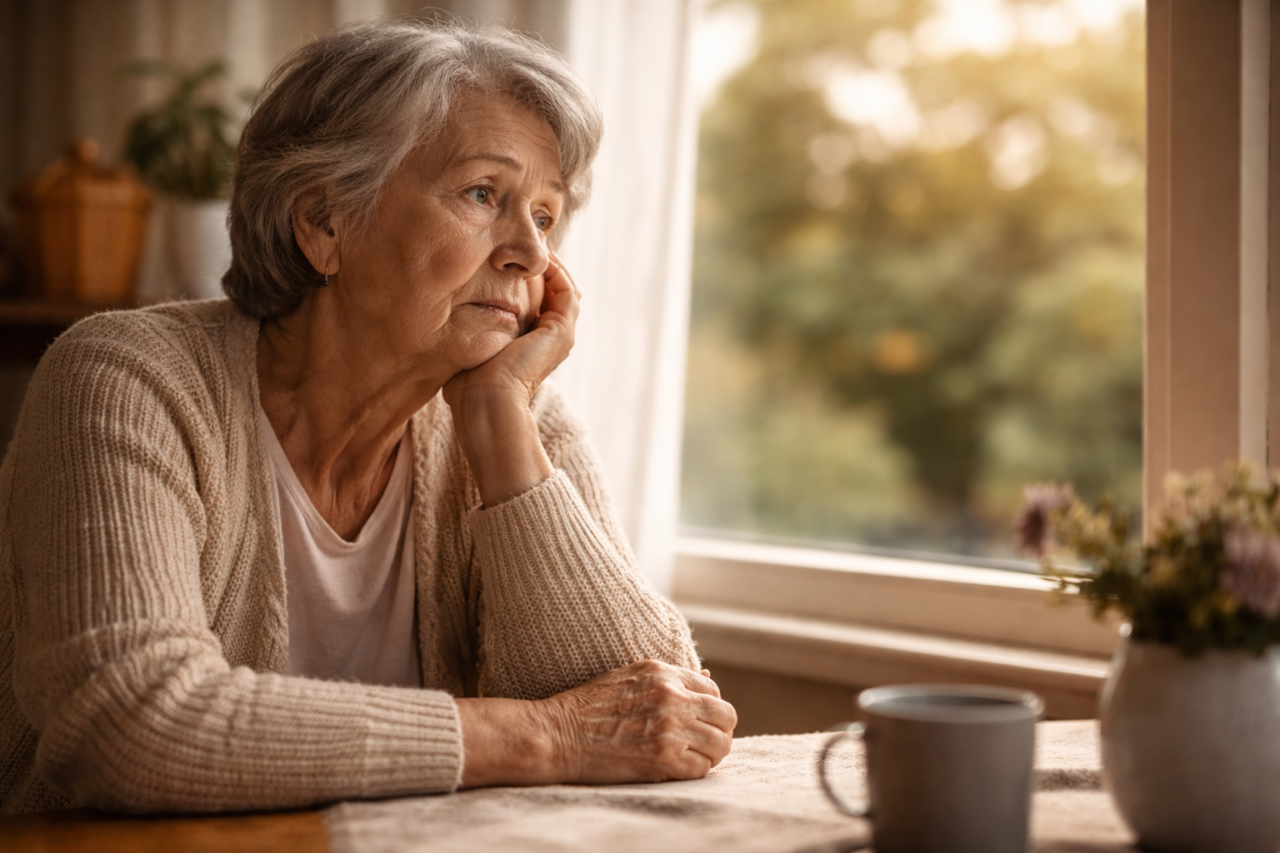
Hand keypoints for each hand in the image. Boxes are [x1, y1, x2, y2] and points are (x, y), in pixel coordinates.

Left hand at [443, 250, 578, 409]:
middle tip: (523, 238)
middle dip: (540, 263)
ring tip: (532, 238)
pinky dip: (555, 269)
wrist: (485, 404)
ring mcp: (561, 335)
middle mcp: (551, 339)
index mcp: (532, 343)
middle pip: (554, 290)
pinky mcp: (562, 332)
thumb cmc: (468, 385)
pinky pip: (567, 290)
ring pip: (564, 287)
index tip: (505, 251)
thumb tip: (442, 311)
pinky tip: (537, 253)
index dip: (525, 274)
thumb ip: (467, 327)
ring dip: (550, 262)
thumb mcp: (468, 346)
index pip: (537, 299)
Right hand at [544, 660, 737, 783]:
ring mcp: (670, 729)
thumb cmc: (588, 707)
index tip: (698, 720)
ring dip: (711, 753)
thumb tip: (709, 676)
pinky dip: (695, 771)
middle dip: (719, 730)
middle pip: (726, 715)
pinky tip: (677, 768)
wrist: (558, 734)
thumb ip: (669, 678)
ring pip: (721, 744)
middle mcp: (672, 697)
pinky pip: (703, 768)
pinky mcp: (664, 759)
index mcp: (663, 673)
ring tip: (692, 757)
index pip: (713, 689)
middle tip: (703, 741)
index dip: (709, 707)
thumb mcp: (628, 676)